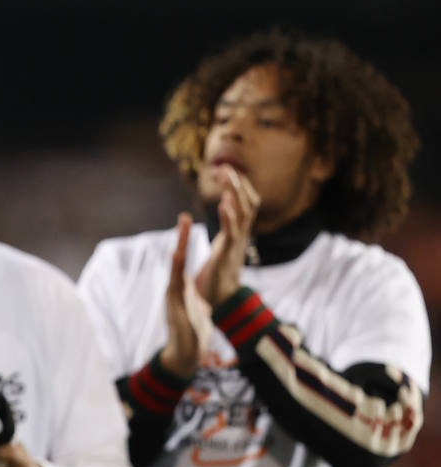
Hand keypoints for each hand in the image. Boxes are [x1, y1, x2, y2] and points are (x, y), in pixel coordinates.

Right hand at [158, 213, 212, 377]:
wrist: (184, 356)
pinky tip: (178, 253)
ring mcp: (174, 296)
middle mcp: (175, 288)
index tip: (185, 222)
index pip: (183, 260)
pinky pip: (176, 282)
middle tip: (183, 216)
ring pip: (176, 266)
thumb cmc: (192, 335)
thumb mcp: (198, 312)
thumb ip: (197, 302)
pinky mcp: (175, 304)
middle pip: (178, 258)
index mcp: (182, 289)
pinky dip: (176, 266)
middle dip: (181, 237)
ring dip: (180, 245)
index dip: (184, 242)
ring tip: (183, 226)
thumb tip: (201, 298)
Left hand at [196, 165, 260, 306]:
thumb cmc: (219, 274)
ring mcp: (236, 244)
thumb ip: (228, 227)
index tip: (230, 169)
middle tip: (226, 166)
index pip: (246, 204)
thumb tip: (228, 205)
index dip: (241, 187)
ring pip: (241, 214)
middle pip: (248, 204)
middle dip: (239, 184)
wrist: (221, 301)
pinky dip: (228, 217)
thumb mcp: (224, 246)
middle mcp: (240, 236)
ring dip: (234, 193)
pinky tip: (224, 203)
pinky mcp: (227, 254)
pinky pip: (231, 233)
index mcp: (238, 233)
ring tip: (227, 175)